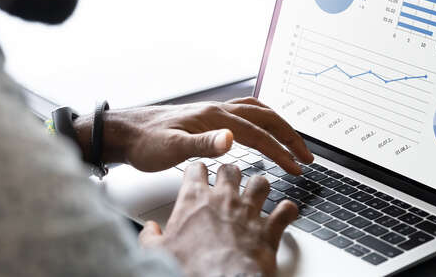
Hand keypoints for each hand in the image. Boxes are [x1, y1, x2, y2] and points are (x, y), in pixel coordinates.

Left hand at [74, 97, 312, 173]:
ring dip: (279, 126)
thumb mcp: (171, 148)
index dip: (280, 151)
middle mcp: (218, 109)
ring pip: (258, 111)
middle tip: (306, 157)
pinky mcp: (208, 116)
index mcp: (214, 117)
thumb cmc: (145, 142)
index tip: (297, 167)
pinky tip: (262, 128)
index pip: (258, 133)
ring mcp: (214, 110)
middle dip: (289, 136)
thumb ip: (202, 144)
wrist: (126, 131)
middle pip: (265, 117)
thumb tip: (232, 139)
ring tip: (294, 143)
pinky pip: (245, 111)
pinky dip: (262, 119)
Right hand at [139, 163, 296, 276]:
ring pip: (261, 182)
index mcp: (195, 199)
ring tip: (257, 192)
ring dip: (260, 187)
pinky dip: (287, 211)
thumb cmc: (191, 269)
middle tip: (228, 180)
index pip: (196, 168)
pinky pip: (286, 210)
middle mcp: (224, 199)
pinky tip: (285, 212)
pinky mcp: (270, 229)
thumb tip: (148, 232)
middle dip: (230, 173)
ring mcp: (249, 212)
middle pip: (230, 168)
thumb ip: (150, 238)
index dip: (197, 170)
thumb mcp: (158, 253)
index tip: (198, 173)